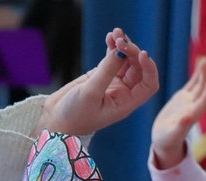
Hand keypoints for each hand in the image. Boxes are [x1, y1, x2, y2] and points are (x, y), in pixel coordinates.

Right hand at [35, 27, 158, 137]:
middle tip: (120, 40)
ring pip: (126, 61)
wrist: (56, 122)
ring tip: (115, 33)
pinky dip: (113, 47)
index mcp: (126, 103)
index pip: (148, 84)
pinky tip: (110, 37)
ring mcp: (113, 83)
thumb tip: (121, 50)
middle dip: (132, 51)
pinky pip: (112, 58)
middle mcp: (124, 93)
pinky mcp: (101, 75)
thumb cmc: (74, 115)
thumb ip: (106, 71)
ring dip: (123, 46)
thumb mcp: (90, 93)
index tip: (141, 54)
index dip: (149, 68)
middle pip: (138, 68)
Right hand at [151, 55, 205, 169]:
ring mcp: (189, 101)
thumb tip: (188, 118)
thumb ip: (180, 127)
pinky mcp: (183, 97)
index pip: (203, 103)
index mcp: (192, 116)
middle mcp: (193, 107)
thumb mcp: (172, 134)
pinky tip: (201, 63)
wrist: (165, 140)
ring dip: (203, 72)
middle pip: (202, 90)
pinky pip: (192, 83)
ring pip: (199, 84)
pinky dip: (197, 74)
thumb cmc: (167, 140)